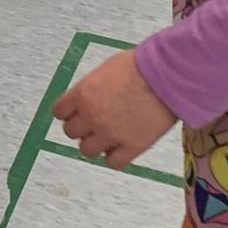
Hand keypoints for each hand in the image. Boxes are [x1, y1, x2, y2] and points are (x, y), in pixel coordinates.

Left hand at [52, 48, 175, 168]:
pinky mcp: (132, 147)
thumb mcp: (105, 70)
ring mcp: (110, 134)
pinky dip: (114, 156)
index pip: (59, 112)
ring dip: (95, 143)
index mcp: (82, 95)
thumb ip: (91, 88)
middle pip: (71, 132)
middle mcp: (91, 117)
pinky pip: (112, 162)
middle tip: (94, 122)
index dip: (68, 111)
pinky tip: (121, 147)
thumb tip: (88, 97)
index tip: (76, 111)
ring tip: (108, 135)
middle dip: (81, 127)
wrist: (168, 77)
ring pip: (87, 150)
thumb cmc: (139, 65)